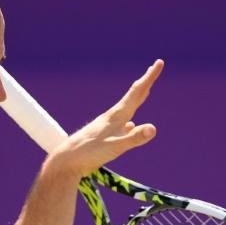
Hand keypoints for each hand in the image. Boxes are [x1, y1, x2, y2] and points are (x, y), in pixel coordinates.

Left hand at [48, 59, 163, 178]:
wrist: (66, 161)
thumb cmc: (88, 154)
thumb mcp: (114, 147)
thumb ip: (134, 139)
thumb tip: (153, 128)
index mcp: (116, 116)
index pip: (137, 93)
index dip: (150, 78)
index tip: (159, 62)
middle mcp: (112, 117)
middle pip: (133, 96)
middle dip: (146, 82)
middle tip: (155, 67)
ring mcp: (107, 126)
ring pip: (127, 109)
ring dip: (137, 99)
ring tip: (143, 92)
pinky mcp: (103, 137)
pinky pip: (121, 125)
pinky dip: (129, 121)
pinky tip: (130, 126)